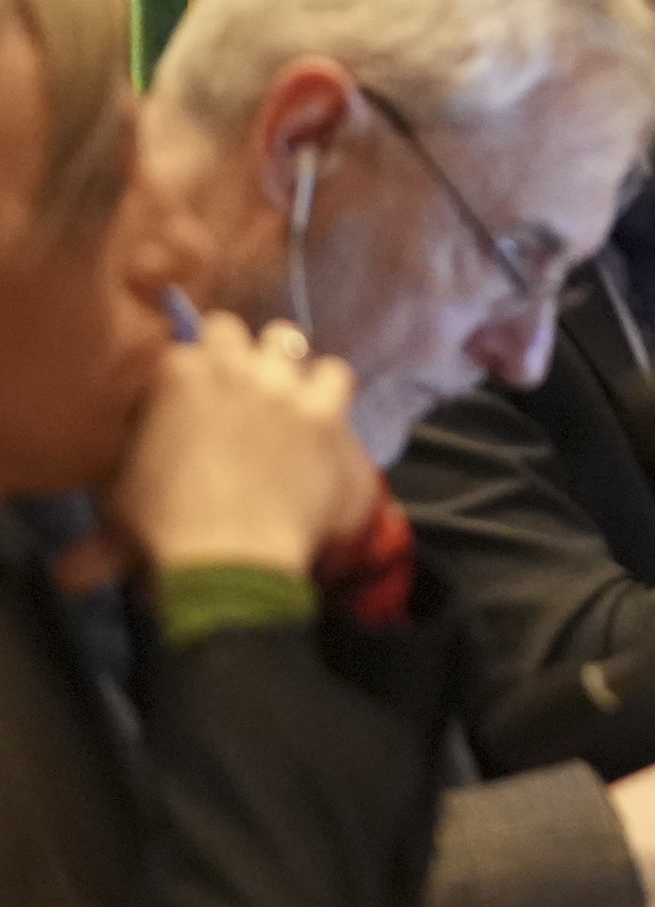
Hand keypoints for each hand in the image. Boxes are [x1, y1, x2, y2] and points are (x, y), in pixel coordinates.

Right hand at [107, 312, 374, 577]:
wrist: (228, 550)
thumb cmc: (165, 529)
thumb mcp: (119, 516)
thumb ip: (99, 531)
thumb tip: (66, 575)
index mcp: (173, 376)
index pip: (184, 346)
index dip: (190, 369)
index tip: (192, 394)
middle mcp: (227, 366)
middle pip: (233, 331)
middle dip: (234, 352)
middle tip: (237, 387)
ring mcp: (278, 383)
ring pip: (287, 342)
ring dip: (284, 365)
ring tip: (283, 393)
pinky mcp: (321, 407)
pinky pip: (336, 373)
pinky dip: (329, 388)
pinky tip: (323, 411)